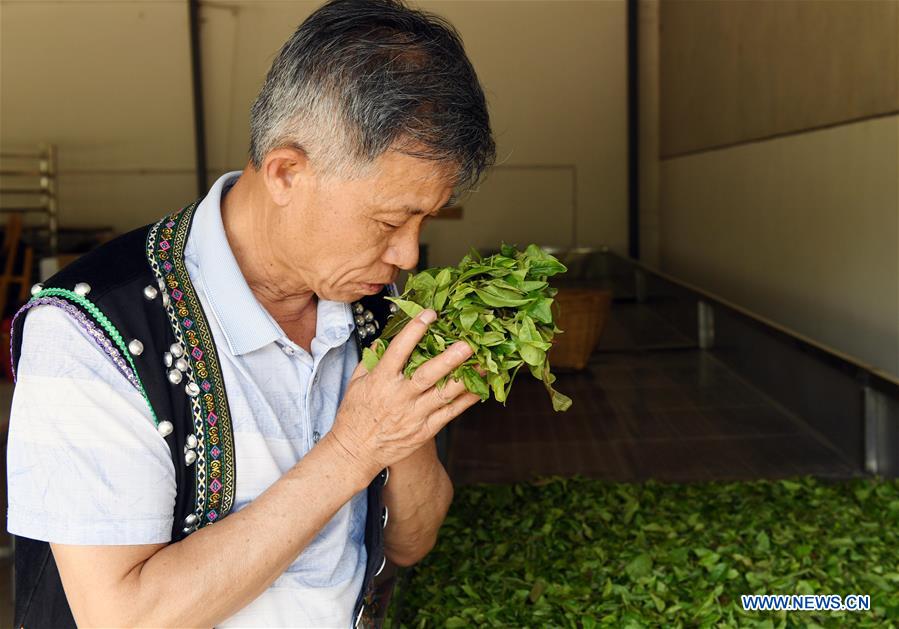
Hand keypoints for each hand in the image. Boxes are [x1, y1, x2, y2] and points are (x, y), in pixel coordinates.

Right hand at [327, 308, 480, 480]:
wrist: (357, 451)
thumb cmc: (355, 415)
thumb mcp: (356, 382)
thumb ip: (370, 359)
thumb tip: (383, 338)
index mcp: (381, 381)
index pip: (398, 351)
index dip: (414, 331)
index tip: (429, 315)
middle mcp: (399, 397)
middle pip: (426, 375)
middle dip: (448, 359)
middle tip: (467, 344)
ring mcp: (414, 415)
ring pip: (443, 394)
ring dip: (465, 378)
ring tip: (484, 363)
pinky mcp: (425, 430)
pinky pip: (450, 413)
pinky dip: (467, 400)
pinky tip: (481, 387)